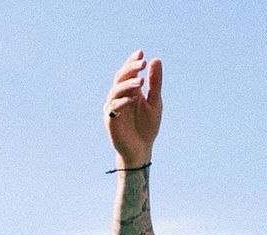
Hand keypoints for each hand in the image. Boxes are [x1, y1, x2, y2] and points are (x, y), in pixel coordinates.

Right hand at [104, 49, 162, 166]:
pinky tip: (133, 99)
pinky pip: (114, 108)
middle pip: (120, 77)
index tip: (141, 53)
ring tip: (140, 81)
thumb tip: (156, 60)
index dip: (132, 62)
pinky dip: (123, 102)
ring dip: (128, 85)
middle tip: (142, 62)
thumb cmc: (147, 128)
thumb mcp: (155, 103)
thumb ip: (155, 84)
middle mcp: (119, 96)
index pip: (128, 72)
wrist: (140, 150)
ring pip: (116, 90)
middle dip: (130, 69)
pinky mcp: (110, 120)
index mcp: (130, 91)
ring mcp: (113, 107)